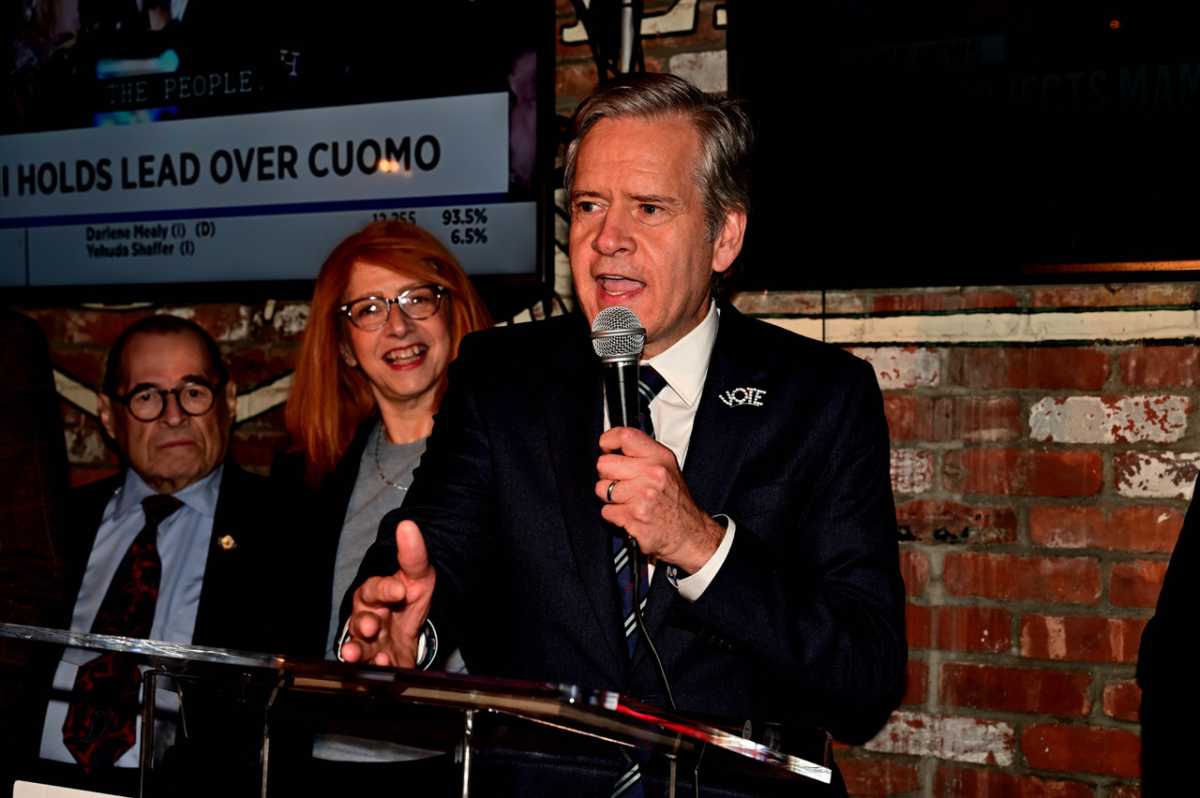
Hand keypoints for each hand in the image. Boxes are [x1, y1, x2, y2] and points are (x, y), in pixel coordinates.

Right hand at [341, 520, 434, 667]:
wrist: (416, 622)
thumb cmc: (409, 594)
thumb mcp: (418, 574)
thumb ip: (413, 554)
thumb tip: (407, 525)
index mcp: (375, 594)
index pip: (374, 589)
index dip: (385, 589)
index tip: (399, 590)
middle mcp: (367, 618)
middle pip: (359, 621)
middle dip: (363, 624)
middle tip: (371, 626)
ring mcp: (372, 642)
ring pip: (359, 648)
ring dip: (356, 652)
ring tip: (356, 656)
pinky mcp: (381, 661)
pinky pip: (374, 668)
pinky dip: (377, 669)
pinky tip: (383, 667)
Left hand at [595, 426, 723, 572]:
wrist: (689, 534)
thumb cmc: (676, 502)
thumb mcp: (667, 468)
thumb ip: (643, 454)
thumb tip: (614, 446)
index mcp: (659, 458)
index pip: (625, 436)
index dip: (608, 440)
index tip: (606, 448)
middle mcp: (652, 474)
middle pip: (604, 464)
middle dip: (607, 475)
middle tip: (621, 483)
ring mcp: (642, 496)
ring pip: (601, 489)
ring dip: (611, 498)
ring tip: (628, 501)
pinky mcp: (633, 517)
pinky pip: (606, 511)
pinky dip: (615, 515)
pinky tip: (630, 515)